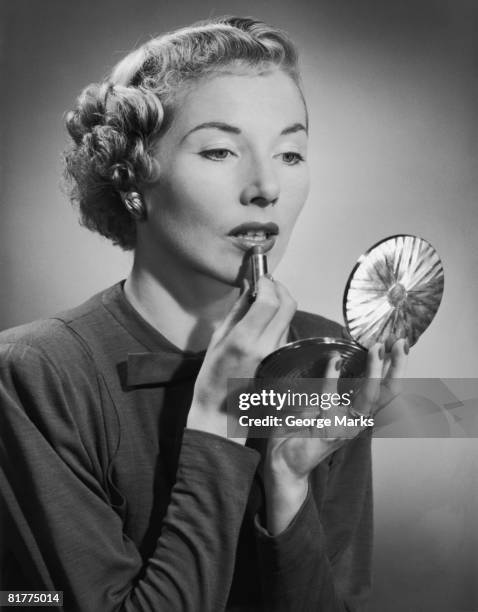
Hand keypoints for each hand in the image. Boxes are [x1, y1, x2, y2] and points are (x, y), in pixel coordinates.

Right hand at [187, 277, 296, 442]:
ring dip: (280, 304)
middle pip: (288, 306)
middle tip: (267, 284)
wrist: (222, 415)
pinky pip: (286, 333)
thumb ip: (237, 311)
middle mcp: (266, 347)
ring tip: (263, 303)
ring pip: (289, 319)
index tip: (261, 277)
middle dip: (280, 289)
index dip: (268, 283)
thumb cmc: (213, 379)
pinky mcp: (283, 362)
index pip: (269, 301)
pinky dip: (279, 321)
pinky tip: (265, 323)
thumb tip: (249, 287)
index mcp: (245, 340)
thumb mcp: (217, 340)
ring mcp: (277, 356)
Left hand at [263, 339, 408, 532]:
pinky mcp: (328, 431)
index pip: (387, 390)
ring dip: (374, 371)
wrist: (283, 464)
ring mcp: (345, 428)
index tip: (400, 344)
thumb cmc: (300, 434)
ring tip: (376, 349)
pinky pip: (331, 400)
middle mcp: (357, 422)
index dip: (396, 368)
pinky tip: (334, 361)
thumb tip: (338, 358)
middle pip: (389, 394)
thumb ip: (332, 386)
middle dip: (397, 367)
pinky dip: (332, 378)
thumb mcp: (320, 405)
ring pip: (369, 398)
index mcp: (358, 415)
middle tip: (399, 342)